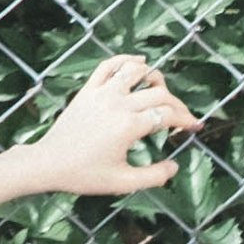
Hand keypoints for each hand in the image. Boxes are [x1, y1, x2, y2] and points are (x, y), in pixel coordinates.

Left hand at [30, 51, 199, 196]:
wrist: (48, 163)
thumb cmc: (84, 175)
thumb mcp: (123, 183)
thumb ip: (154, 176)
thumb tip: (174, 166)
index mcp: (129, 126)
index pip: (167, 115)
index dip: (186, 120)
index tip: (195, 127)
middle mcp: (118, 103)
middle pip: (159, 93)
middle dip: (177, 104)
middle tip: (183, 117)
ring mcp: (102, 92)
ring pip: (136, 71)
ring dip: (155, 77)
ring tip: (162, 91)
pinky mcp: (88, 89)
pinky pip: (109, 65)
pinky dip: (126, 60)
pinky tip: (138, 62)